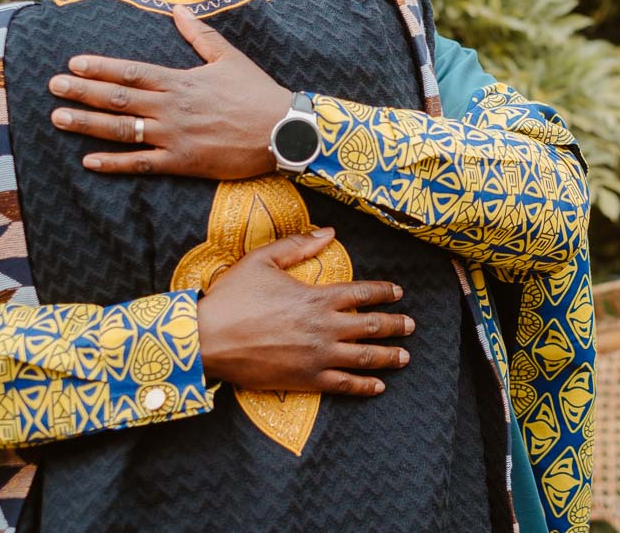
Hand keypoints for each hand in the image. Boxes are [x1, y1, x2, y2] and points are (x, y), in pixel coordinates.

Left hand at [48, 5, 291, 177]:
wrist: (283, 130)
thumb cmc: (257, 92)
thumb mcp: (229, 57)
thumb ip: (199, 35)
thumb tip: (178, 10)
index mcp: (181, 80)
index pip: (131, 72)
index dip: (100, 68)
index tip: (73, 64)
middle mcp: (171, 107)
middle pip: (118, 98)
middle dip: (81, 92)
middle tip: (53, 88)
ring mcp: (174, 136)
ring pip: (122, 129)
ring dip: (88, 124)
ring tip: (59, 119)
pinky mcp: (182, 162)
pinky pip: (141, 164)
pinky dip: (114, 163)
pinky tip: (89, 161)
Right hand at [195, 228, 413, 393]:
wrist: (207, 339)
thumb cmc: (232, 298)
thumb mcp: (262, 260)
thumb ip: (298, 246)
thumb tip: (329, 232)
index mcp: (317, 296)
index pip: (362, 293)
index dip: (384, 292)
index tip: (398, 292)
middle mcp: (324, 326)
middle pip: (372, 326)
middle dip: (396, 325)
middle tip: (411, 326)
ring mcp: (317, 355)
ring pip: (364, 357)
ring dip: (388, 356)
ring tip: (404, 356)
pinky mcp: (306, 379)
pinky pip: (343, 385)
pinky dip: (364, 387)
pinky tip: (378, 387)